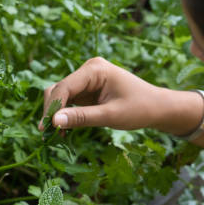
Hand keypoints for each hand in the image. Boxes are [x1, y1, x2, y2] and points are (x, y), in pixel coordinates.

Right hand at [38, 57, 168, 131]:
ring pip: (61, 96)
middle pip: (59, 90)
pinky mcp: (87, 90)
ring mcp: (87, 80)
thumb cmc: (140, 109)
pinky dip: (64, 116)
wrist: (157, 108)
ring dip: (56, 114)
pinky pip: (69, 102)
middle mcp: (88, 70)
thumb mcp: (111, 116)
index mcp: (95, 69)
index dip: (53, 107)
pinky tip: (63, 132)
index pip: (64, 87)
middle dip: (52, 111)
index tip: (46, 128)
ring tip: (54, 136)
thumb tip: (54, 121)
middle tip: (47, 135)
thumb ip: (82, 118)